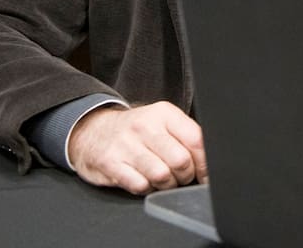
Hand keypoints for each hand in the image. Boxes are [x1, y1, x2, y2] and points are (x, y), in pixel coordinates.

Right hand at [68, 101, 207, 194]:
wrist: (92, 130)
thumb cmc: (136, 130)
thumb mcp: (162, 122)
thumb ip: (186, 136)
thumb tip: (210, 159)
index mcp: (164, 114)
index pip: (196, 140)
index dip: (205, 163)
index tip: (206, 175)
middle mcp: (145, 126)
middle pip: (181, 161)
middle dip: (186, 176)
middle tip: (181, 177)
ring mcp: (126, 145)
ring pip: (162, 175)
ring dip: (167, 184)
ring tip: (163, 179)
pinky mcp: (110, 163)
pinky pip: (140, 185)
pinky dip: (147, 189)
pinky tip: (145, 181)